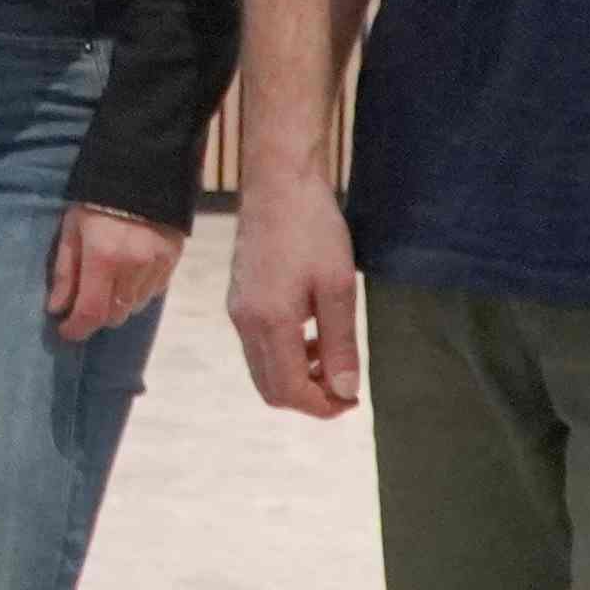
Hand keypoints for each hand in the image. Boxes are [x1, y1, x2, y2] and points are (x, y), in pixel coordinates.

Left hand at [48, 202, 184, 340]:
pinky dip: (138, 293)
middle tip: (84, 304)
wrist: (145, 167)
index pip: (91, 312)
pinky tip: (130, 277)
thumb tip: (57, 308)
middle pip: (115, 316)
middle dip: (96, 316)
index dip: (76, 329)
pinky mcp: (173, 260)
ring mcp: (157, 266)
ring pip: (135, 307)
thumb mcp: (72, 228)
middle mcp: (133, 269)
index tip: (65, 330)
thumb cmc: (97, 196)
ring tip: (107, 287)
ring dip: (118, 305)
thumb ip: (66, 270)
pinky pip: (155, 292)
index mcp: (103, 259)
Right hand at [225, 171, 362, 417]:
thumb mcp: (338, 286)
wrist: (279, 183)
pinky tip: (310, 332)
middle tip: (344, 387)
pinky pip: (258, 346)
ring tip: (331, 357)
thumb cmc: (313, 228)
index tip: (352, 400)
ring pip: (263, 369)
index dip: (322, 406)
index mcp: (270, 322)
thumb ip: (340, 343)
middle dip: (309, 397)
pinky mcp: (239, 299)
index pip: (289, 391)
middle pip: (271, 389)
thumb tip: (345, 390)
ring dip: (297, 376)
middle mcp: (245, 323)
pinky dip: (284, 355)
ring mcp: (238, 311)